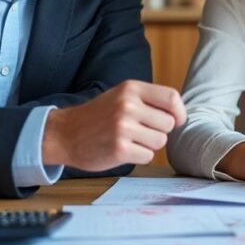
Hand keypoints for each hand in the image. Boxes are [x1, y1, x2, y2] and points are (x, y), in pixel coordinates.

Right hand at [41, 80, 185, 169]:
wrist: (64, 134)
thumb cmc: (99, 116)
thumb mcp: (121, 96)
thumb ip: (149, 100)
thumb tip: (180, 115)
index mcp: (131, 88)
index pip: (171, 98)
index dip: (179, 112)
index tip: (177, 120)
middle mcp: (127, 105)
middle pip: (168, 124)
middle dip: (159, 131)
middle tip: (140, 131)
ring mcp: (123, 127)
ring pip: (160, 141)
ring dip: (149, 145)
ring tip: (130, 139)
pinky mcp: (119, 149)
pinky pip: (148, 156)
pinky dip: (139, 156)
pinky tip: (123, 150)